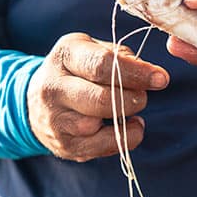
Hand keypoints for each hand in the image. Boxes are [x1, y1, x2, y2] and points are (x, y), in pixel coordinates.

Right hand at [27, 32, 169, 161]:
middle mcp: (53, 88)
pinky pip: (101, 147)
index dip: (136, 73)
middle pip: (100, 98)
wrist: (35, 103)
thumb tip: (148, 73)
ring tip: (133, 109)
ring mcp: (56, 120)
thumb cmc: (75, 70)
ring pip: (98, 125)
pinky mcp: (64, 146)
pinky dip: (124, 138)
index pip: (101, 65)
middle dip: (132, 98)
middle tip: (144, 95)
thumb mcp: (91, 49)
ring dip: (126, 118)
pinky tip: (128, 126)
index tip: (161, 78)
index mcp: (64, 56)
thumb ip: (120, 56)